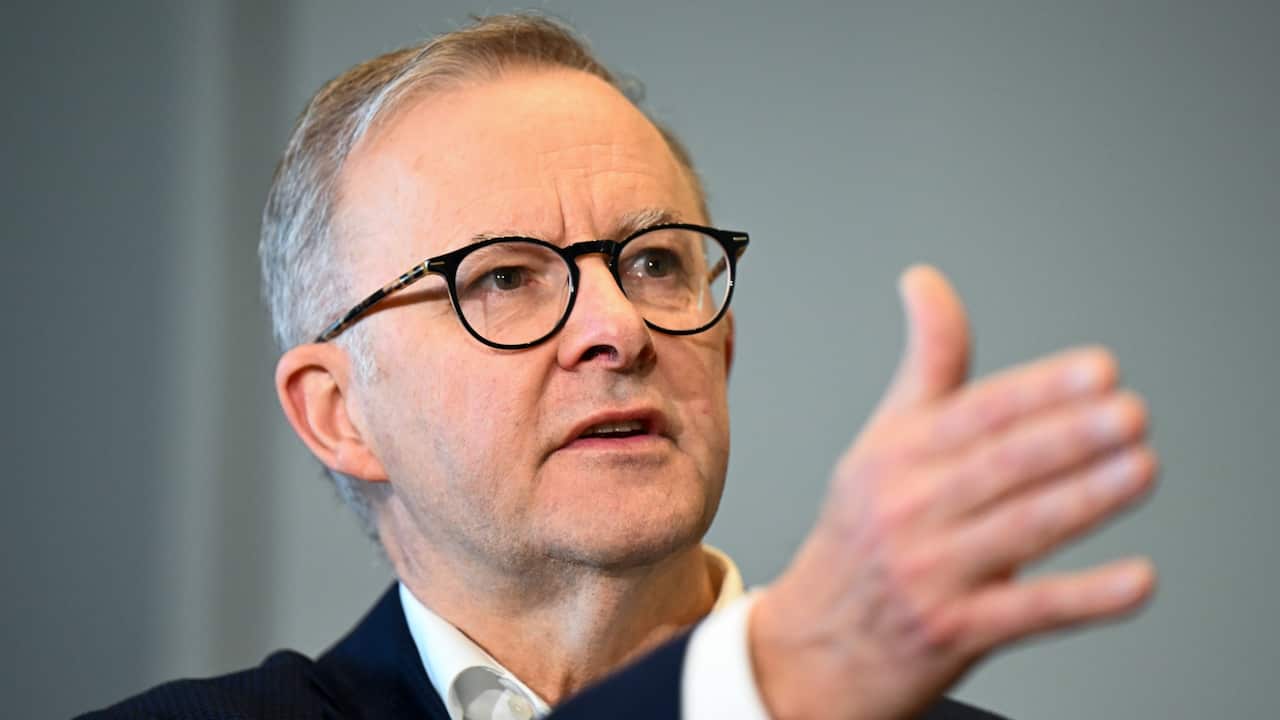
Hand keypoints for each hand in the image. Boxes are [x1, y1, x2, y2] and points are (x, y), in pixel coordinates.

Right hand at [749, 266, 1156, 719]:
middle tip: (1128, 414)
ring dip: (1084, 499)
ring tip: (1140, 468)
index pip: (974, 414)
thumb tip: (926, 281)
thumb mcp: (880, 443)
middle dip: (1069, 437)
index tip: (1097, 370)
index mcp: (893, 456)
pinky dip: (1085, 596)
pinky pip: (1028, 610)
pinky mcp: (953, 632)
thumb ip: (925, 367)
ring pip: (1018, 529)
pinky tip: (1137, 579)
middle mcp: (907, 510)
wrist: (813, 645)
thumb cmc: (859, 537)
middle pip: (998, 466)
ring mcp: (929, 574)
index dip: (1038, 390)